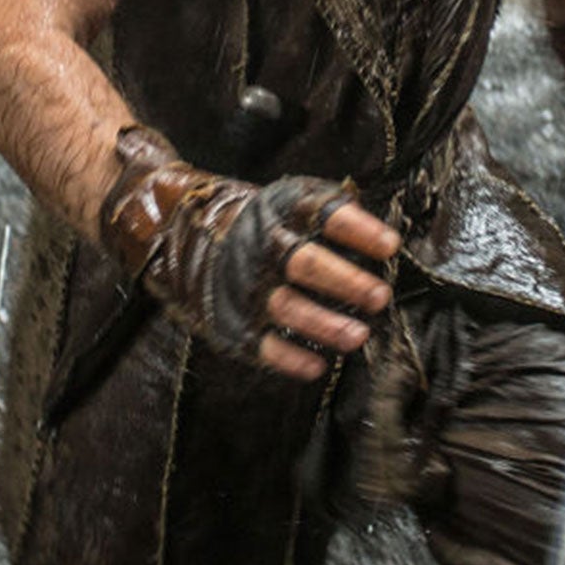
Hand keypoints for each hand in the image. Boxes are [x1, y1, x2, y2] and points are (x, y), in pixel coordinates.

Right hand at [100, 128, 399, 380]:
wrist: (173, 230)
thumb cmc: (251, 219)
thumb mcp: (282, 200)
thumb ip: (327, 214)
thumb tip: (386, 239)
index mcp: (277, 209)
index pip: (323, 214)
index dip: (358, 230)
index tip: (391, 245)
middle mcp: (259, 245)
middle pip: (306, 264)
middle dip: (346, 282)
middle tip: (380, 296)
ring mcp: (242, 284)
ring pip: (288, 307)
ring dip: (326, 323)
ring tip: (359, 335)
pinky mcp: (229, 319)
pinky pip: (261, 343)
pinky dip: (289, 357)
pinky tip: (318, 364)